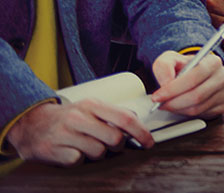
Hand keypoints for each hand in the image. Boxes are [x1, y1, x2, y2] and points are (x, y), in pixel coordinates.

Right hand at [5, 101, 153, 166]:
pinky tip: (72, 150)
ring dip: (98, 154)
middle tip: (110, 145)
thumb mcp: (90, 109)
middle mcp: (78, 117)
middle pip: (115, 139)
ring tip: (86, 146)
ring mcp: (64, 134)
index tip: (149, 142)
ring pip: (99, 152)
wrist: (31, 124)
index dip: (141, 133)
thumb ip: (113, 115)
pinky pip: (79, 161)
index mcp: (91, 105)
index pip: (125, 118)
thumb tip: (138, 122)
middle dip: (118, 146)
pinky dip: (79, 159)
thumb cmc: (68, 119)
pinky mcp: (53, 150)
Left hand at [150, 51, 223, 117]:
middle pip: (196, 96)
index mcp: (213, 62)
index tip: (158, 96)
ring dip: (178, 109)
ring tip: (167, 104)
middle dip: (173, 102)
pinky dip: (186, 113)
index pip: (194, 77)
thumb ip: (164, 66)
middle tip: (159, 103)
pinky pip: (201, 114)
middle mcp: (223, 77)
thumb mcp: (170, 59)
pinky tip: (179, 106)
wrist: (195, 74)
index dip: (173, 89)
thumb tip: (166, 82)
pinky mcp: (223, 106)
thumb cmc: (184, 66)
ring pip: (197, 108)